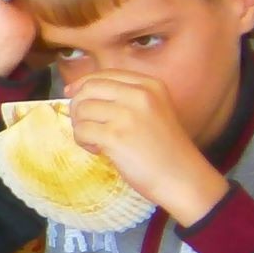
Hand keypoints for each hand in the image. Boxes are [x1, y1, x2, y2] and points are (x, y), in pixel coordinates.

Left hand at [66, 71, 229, 226]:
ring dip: (80, 126)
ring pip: (81, 110)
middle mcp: (139, 94)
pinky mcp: (116, 136)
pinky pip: (82, 131)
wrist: (182, 177)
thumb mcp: (153, 110)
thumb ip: (124, 98)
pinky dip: (83, 141)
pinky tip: (98, 150)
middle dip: (77, 106)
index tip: (70, 94)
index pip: (103, 75)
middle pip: (88, 89)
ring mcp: (127, 115)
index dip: (82, 84)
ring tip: (95, 140)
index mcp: (149, 84)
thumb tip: (78, 92)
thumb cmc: (165, 148)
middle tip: (84, 123)